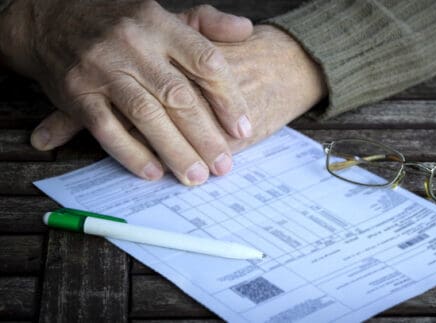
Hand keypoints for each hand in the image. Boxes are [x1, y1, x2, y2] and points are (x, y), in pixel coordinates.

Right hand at [24, 24, 327, 176]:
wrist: (50, 16)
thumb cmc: (120, 21)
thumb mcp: (163, 12)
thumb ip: (206, 22)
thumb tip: (246, 30)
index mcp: (160, 23)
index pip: (205, 62)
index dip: (228, 99)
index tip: (243, 128)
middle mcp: (133, 45)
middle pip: (179, 96)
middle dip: (205, 135)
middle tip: (224, 165)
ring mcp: (102, 69)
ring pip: (146, 116)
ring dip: (174, 151)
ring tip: (196, 176)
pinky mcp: (76, 92)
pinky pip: (107, 128)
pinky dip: (131, 153)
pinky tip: (154, 173)